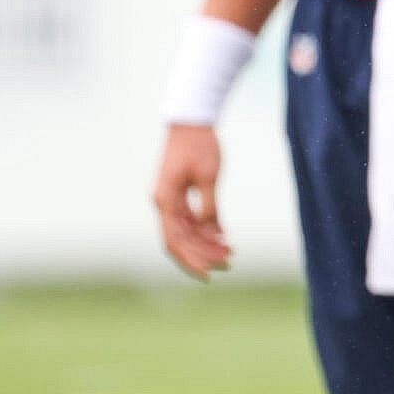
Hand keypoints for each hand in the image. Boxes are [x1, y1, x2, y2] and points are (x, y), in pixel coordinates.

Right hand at [153, 124, 230, 280]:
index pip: (175, 241)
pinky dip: (206, 229)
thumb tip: (211, 232)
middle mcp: (164, 203)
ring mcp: (170, 199)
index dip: (191, 260)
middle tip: (228, 263)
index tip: (209, 274)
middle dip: (203, 254)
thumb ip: (209, 206)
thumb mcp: (208, 175)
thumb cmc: (199, 145)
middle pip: (180, 240)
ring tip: (230, 252)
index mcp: (165, 201)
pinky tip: (224, 237)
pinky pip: (191, 219)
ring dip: (206, 243)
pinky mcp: (180, 194)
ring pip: (187, 231)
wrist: (191, 120)